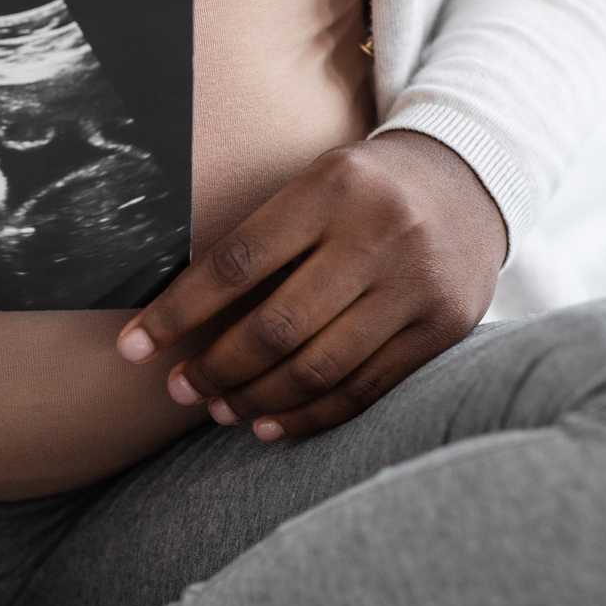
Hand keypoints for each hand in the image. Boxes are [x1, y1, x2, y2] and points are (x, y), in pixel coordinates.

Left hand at [115, 130, 505, 440]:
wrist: (471, 179)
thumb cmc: (364, 189)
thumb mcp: (314, 185)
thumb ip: (260, 241)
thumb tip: (177, 315)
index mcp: (331, 189)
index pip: (236, 263)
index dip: (178, 312)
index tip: (134, 347)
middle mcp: (378, 236)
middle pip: (277, 326)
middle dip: (216, 368)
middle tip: (179, 389)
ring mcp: (416, 286)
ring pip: (319, 367)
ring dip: (257, 399)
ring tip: (217, 409)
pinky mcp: (444, 328)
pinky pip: (364, 389)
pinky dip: (310, 416)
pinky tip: (269, 425)